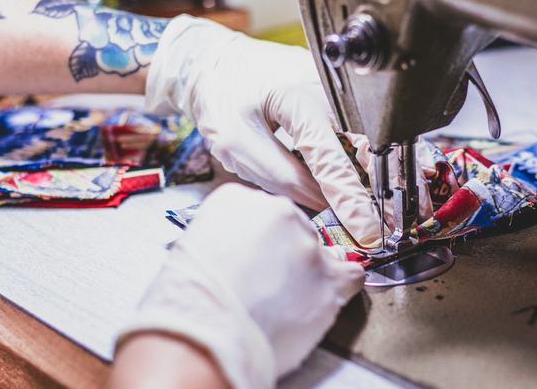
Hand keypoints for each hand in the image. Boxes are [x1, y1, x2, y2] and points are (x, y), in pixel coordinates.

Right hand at [117, 183, 363, 387]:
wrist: (199, 337)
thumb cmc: (185, 303)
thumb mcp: (190, 247)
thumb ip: (224, 236)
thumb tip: (244, 250)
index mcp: (237, 199)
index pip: (262, 210)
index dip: (258, 240)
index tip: (256, 256)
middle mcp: (277, 212)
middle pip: (293, 228)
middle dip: (283, 255)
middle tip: (267, 283)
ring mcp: (307, 246)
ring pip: (320, 251)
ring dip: (307, 273)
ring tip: (285, 300)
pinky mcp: (329, 279)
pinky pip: (351, 273)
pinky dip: (341, 285)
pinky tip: (326, 295)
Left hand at [144, 16, 431, 248]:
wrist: (219, 60)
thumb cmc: (222, 97)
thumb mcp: (237, 144)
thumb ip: (282, 177)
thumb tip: (325, 205)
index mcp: (297, 97)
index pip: (332, 158)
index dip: (352, 199)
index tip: (368, 230)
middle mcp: (328, 89)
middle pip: (368, 146)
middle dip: (386, 189)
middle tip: (398, 225)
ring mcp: (340, 90)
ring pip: (374, 139)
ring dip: (390, 175)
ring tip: (403, 210)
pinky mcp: (342, 96)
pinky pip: (366, 131)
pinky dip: (379, 159)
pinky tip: (392, 181)